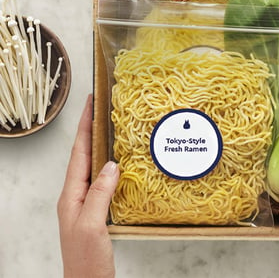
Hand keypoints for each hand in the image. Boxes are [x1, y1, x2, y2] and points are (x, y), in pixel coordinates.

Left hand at [57, 95, 118, 277]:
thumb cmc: (87, 259)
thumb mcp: (92, 224)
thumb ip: (99, 193)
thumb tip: (111, 165)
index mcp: (71, 196)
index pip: (79, 154)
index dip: (85, 127)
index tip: (92, 104)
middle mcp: (76, 197)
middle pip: (84, 156)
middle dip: (92, 131)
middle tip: (103, 108)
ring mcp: (86, 205)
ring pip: (94, 167)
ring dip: (102, 146)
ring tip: (112, 128)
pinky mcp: (97, 213)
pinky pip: (103, 181)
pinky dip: (111, 166)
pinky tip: (122, 163)